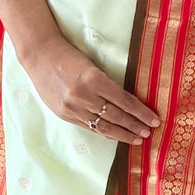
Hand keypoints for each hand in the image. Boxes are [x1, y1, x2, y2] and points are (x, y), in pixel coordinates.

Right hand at [20, 34, 159, 145]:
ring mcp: (72, 108)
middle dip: (135, 126)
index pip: (125, 101)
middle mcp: (84, 96)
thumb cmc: (69, 56)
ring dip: (122, 134)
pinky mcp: (65, 114)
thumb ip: (107, 85)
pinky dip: (104, 132)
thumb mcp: (92, 66)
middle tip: (149, 133)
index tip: (154, 120)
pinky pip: (89, 127)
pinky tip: (116, 135)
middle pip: (116, 116)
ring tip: (137, 139)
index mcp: (94, 79)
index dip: (141, 112)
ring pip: (103, 126)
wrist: (40, 56)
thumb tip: (129, 104)